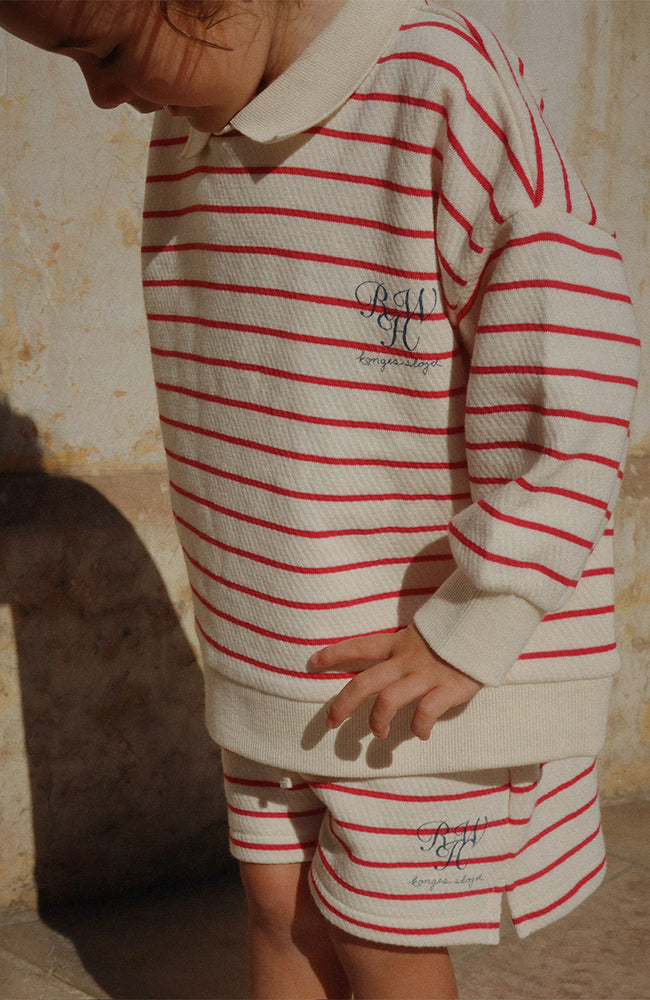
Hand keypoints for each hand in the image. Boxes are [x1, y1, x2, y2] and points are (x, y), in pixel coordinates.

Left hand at [309, 624, 481, 740]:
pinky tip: (421, 734)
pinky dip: (419, 728)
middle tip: (329, 723)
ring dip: (377, 721)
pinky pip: (424, 713)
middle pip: (364, 682)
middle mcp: (407, 660)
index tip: (312, 661)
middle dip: (342, 704)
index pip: (360, 646)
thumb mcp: (424, 635)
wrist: (490, 626)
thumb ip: (406, 650)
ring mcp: (426, 675)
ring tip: (378, 735)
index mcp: (399, 642)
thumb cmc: (456, 635)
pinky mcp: (447, 690)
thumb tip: (389, 672)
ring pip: (388, 700)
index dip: (335, 653)